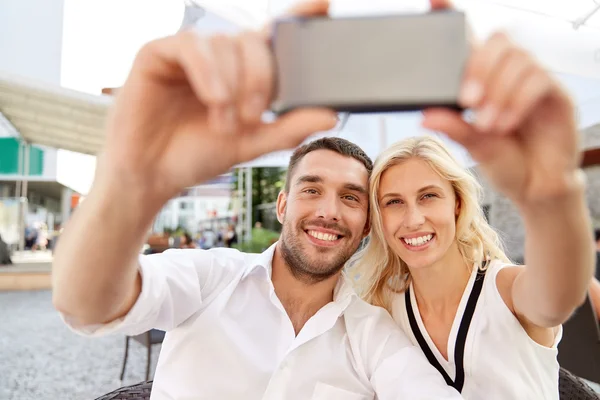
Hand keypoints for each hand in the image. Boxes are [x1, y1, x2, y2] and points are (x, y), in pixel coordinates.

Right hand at [96, 0, 336, 206]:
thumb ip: (288, 128)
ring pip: (225, 44)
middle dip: (261, 78)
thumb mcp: (251, 143)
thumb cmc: (197, 155)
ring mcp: (190, 52)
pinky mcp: (159, 53)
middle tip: (254, 116)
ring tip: (223, 124)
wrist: (152, 175)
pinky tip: (213, 100)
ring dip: (231, 86)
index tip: (325, 5)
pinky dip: (208, 72)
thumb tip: (331, 114)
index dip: (299, 16)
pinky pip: (192, 46)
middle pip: (255, 41)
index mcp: (244, 72)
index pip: (274, 36)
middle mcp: (220, 57)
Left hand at [422, 0, 580, 205]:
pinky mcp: (556, 94)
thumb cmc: (504, 161)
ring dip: (499, 91)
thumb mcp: (473, 145)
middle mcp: (509, 74)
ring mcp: (535, 81)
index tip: (434, 1)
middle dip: (480, 66)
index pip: (472, 41)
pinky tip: (505, 123)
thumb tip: (425, 113)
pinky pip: (539, 80)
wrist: (536, 188)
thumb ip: (453, 127)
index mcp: (484, 80)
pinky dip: (517, 101)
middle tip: (467, 100)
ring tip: (486, 124)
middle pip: (500, 41)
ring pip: (519, 59)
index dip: (454, 17)